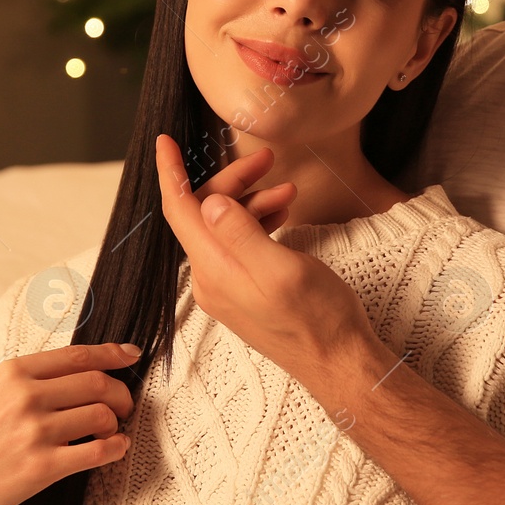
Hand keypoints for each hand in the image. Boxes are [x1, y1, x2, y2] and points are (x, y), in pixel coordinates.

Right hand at [0, 343, 141, 504]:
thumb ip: (30, 379)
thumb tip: (81, 370)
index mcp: (14, 373)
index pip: (78, 355)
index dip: (112, 354)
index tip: (131, 356)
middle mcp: (26, 397)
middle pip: (97, 382)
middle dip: (119, 393)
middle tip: (123, 405)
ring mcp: (35, 432)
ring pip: (102, 415)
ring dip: (116, 422)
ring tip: (110, 430)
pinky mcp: (43, 466)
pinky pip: (98, 451)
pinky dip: (115, 447)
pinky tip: (115, 448)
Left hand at [153, 134, 372, 379]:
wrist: (339, 362)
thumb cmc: (318, 320)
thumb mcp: (281, 270)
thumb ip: (241, 234)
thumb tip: (209, 202)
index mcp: (214, 270)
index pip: (178, 210)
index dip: (170, 172)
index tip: (165, 141)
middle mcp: (211, 279)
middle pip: (205, 213)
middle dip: (233, 180)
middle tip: (268, 160)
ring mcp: (227, 286)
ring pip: (225, 227)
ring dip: (252, 201)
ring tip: (289, 190)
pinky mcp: (245, 290)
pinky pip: (239, 245)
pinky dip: (258, 221)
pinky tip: (282, 214)